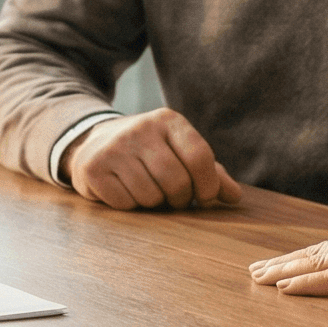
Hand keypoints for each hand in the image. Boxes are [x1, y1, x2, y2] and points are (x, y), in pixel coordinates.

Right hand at [62, 109, 243, 209]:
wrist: (94, 142)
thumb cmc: (148, 153)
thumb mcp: (179, 153)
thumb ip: (210, 173)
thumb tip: (234, 197)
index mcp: (168, 120)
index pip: (200, 157)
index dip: (208, 186)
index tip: (204, 197)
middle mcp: (140, 128)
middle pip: (177, 181)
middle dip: (179, 200)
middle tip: (172, 197)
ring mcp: (114, 147)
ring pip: (150, 196)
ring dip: (153, 204)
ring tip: (146, 190)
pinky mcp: (93, 167)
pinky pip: (124, 203)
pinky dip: (129, 205)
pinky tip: (123, 190)